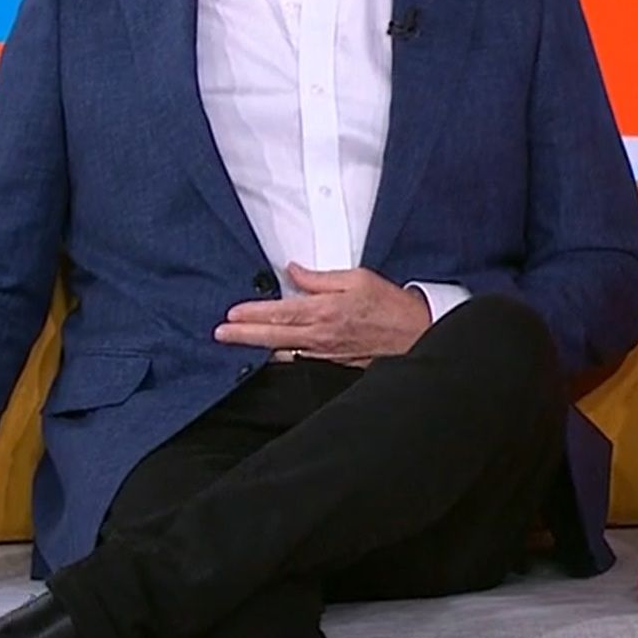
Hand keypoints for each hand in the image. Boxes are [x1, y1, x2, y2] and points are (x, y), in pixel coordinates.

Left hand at [214, 265, 430, 363]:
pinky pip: (301, 361)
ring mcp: (325, 354)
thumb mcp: (358, 278)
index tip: (231, 314)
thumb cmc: (392, 307)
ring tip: (237, 344)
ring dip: (259, 348)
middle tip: (219, 334)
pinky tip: (272, 354)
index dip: (252, 314)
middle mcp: (321, 336)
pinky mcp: (333, 365)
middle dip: (243, 336)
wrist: (417, 336)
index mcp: (325, 311)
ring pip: (283, 353)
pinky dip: (283, 357)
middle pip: (272, 337)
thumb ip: (321, 277)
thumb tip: (294, 272)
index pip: (279, 313)